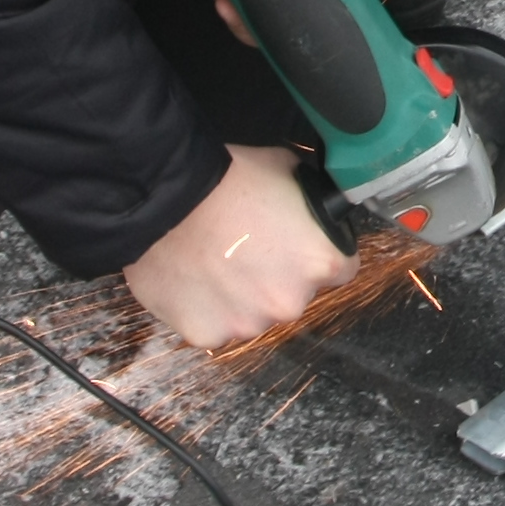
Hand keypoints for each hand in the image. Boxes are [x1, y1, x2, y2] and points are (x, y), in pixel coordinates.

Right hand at [121, 145, 351, 348]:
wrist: (165, 195)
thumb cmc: (227, 176)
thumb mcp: (289, 171)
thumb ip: (312, 206)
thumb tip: (317, 211)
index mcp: (322, 262)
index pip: (339, 269)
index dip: (315, 254)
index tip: (294, 245)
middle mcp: (291, 302)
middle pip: (293, 295)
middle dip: (275, 277)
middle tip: (246, 248)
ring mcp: (247, 324)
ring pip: (252, 315)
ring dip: (240, 296)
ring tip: (213, 261)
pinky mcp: (206, 334)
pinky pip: (214, 325)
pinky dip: (206, 308)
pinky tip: (192, 277)